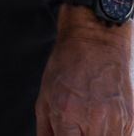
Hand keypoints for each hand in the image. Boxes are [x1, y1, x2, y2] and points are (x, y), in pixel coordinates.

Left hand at [37, 21, 133, 135]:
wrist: (97, 42)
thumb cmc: (67, 65)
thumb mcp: (45, 96)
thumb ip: (46, 129)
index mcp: (68, 115)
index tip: (64, 134)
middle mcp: (94, 122)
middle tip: (74, 128)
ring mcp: (117, 122)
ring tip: (86, 124)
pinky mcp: (132, 120)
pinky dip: (111, 135)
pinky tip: (100, 124)